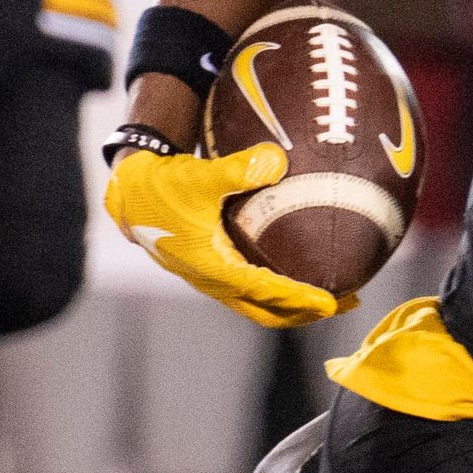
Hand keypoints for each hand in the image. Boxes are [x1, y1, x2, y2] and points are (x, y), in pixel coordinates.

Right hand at [104, 142, 347, 329]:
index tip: (332, 302)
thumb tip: (275, 159)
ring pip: (258, 304)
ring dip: (292, 305)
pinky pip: (250, 289)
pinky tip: (295, 271)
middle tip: (344, 303)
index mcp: (212, 268)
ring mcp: (211, 278)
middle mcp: (213, 280)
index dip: (300, 299)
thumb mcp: (198, 176)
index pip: (266, 291)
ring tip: (328, 296)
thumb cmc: (161, 186)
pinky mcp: (210, 268)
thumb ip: (236, 170)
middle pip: (266, 311)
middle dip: (304, 313)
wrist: (128, 193)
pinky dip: (275, 290)